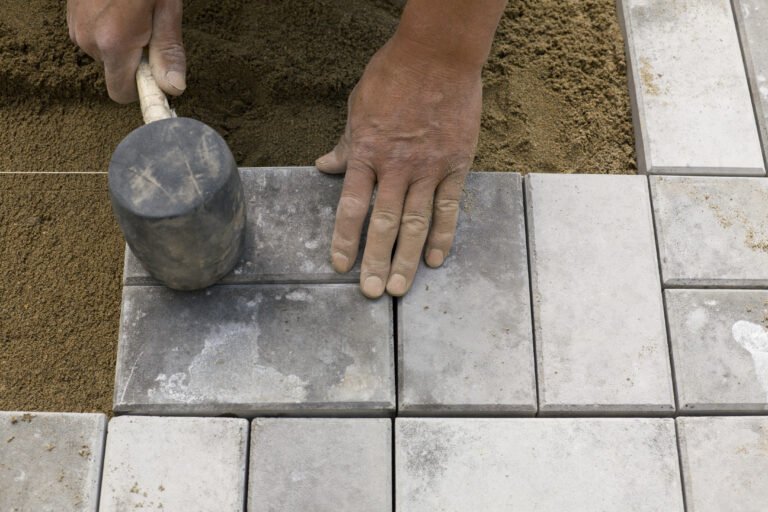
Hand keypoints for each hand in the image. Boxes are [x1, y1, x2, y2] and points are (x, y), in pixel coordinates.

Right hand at [67, 0, 185, 102]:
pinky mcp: (70, 16)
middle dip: (135, 60)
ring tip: (133, 11)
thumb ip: (168, 51)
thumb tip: (174, 88)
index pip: (121, 93)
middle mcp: (88, 39)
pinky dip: (108, 29)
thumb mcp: (166, 10)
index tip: (158, 76)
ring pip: (104, 54)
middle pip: (115, 72)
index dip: (142, 88)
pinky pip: (93, 36)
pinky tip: (118, 7)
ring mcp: (75, 26)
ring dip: (121, 42)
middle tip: (150, 27)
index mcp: (113, 42)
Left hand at [316, 37, 481, 297]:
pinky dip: (442, 235)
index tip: (340, 266)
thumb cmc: (393, 75)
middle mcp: (396, 167)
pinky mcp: (455, 165)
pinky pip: (448, 208)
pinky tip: (434, 260)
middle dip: (376, 261)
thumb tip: (324, 166)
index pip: (352, 206)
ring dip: (405, 259)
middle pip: (383, 224)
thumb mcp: (358, 107)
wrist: (438, 55)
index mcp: (367, 152)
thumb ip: (345, 144)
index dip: (344, 239)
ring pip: (415, 223)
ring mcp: (428, 168)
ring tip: (398, 288)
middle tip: (372, 292)